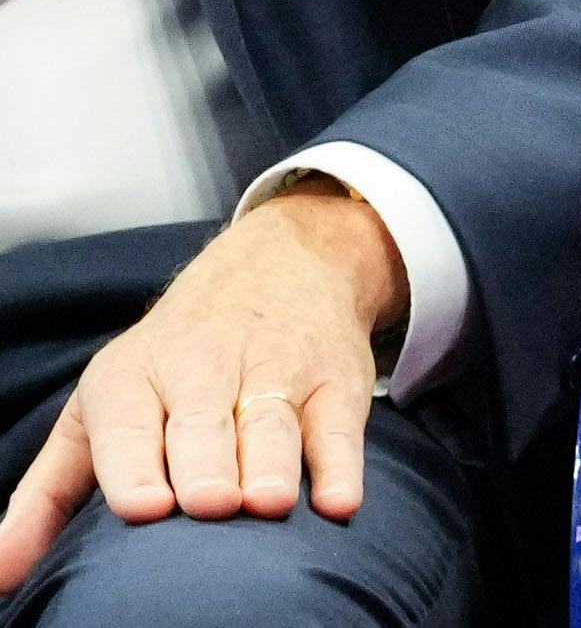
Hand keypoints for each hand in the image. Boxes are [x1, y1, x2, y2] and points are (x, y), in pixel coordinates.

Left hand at [0, 184, 406, 591]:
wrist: (283, 262)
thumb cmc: (172, 361)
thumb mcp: (100, 408)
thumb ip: (46, 496)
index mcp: (134, 378)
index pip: (130, 425)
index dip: (135, 466)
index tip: (144, 507)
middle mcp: (205, 368)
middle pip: (204, 425)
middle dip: (207, 466)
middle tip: (209, 504)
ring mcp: (277, 372)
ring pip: (272, 423)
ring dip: (272, 463)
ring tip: (268, 503)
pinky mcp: (337, 382)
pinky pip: (340, 427)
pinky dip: (343, 464)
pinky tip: (340, 501)